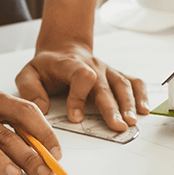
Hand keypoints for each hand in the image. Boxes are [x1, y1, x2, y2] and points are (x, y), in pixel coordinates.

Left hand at [14, 40, 149, 131]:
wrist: (64, 49)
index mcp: (69, 65)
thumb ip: (30, 90)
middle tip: (117, 126)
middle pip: (104, 85)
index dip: (79, 96)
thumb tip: (42, 109)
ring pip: (121, 84)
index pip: (79, 75)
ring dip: (128, 104)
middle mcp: (92, 67)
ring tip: (131, 122)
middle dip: (111, 106)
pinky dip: (141, 95)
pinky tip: (145, 110)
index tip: (75, 118)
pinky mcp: (116, 76)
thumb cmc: (47, 67)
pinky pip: (133, 82)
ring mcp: (106, 71)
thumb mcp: (28, 73)